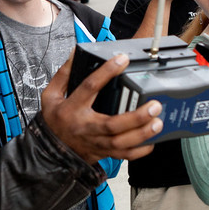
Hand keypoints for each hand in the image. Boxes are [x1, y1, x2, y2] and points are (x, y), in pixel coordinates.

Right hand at [41, 51, 162, 164]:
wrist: (50, 151)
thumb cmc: (54, 121)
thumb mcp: (51, 95)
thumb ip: (64, 74)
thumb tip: (75, 53)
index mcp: (72, 108)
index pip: (90, 87)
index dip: (106, 72)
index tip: (122, 59)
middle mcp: (85, 127)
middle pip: (112, 124)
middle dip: (135, 116)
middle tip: (154, 105)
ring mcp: (95, 142)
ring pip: (121, 142)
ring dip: (142, 133)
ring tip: (158, 121)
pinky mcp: (103, 153)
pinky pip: (124, 156)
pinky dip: (140, 150)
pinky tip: (153, 140)